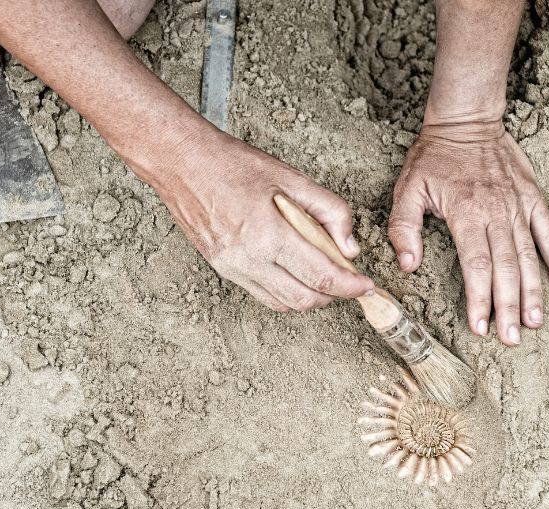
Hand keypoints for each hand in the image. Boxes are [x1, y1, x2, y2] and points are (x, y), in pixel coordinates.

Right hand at [146, 131, 374, 311]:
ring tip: (325, 276)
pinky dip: (287, 293)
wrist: (182, 164)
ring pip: (283, 304)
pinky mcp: (223, 270)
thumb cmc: (234, 165)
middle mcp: (247, 259)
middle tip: (349, 282)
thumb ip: (329, 211)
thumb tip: (349, 247)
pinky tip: (296, 273)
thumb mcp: (292, 177)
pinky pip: (263, 295)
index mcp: (267, 234)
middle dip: (334, 296)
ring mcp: (232, 269)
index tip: (366, 285)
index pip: (320, 275)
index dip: (350, 286)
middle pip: (303, 299)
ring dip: (310, 298)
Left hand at [388, 122, 548, 345]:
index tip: (481, 327)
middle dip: (509, 307)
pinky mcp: (533, 199)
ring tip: (536, 323)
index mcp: (466, 214)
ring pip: (530, 257)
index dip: (480, 299)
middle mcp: (497, 213)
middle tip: (512, 339)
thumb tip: (408, 265)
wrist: (467, 121)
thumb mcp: (407, 189)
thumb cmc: (432, 158)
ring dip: (534, 292)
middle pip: (507, 269)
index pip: (476, 266)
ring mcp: (518, 206)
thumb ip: (404, 229)